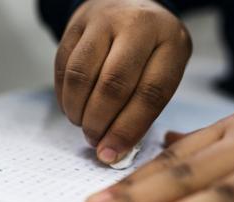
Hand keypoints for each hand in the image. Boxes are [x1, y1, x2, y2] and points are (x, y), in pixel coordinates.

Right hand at [55, 0, 191, 163]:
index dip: (128, 130)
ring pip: (81, 75)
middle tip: (95, 140)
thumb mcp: (164, 68)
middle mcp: (137, 26)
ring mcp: (103, 21)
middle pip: (113, 85)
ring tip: (83, 124)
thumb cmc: (150, 48)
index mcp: (170, 42)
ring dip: (78, 110)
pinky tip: (72, 107)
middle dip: (99, 123)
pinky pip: (63, 66)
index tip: (112, 153)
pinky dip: (64, 95)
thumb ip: (146, 106)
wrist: (129, 3)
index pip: (150, 94)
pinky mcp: (76, 24)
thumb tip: (114, 149)